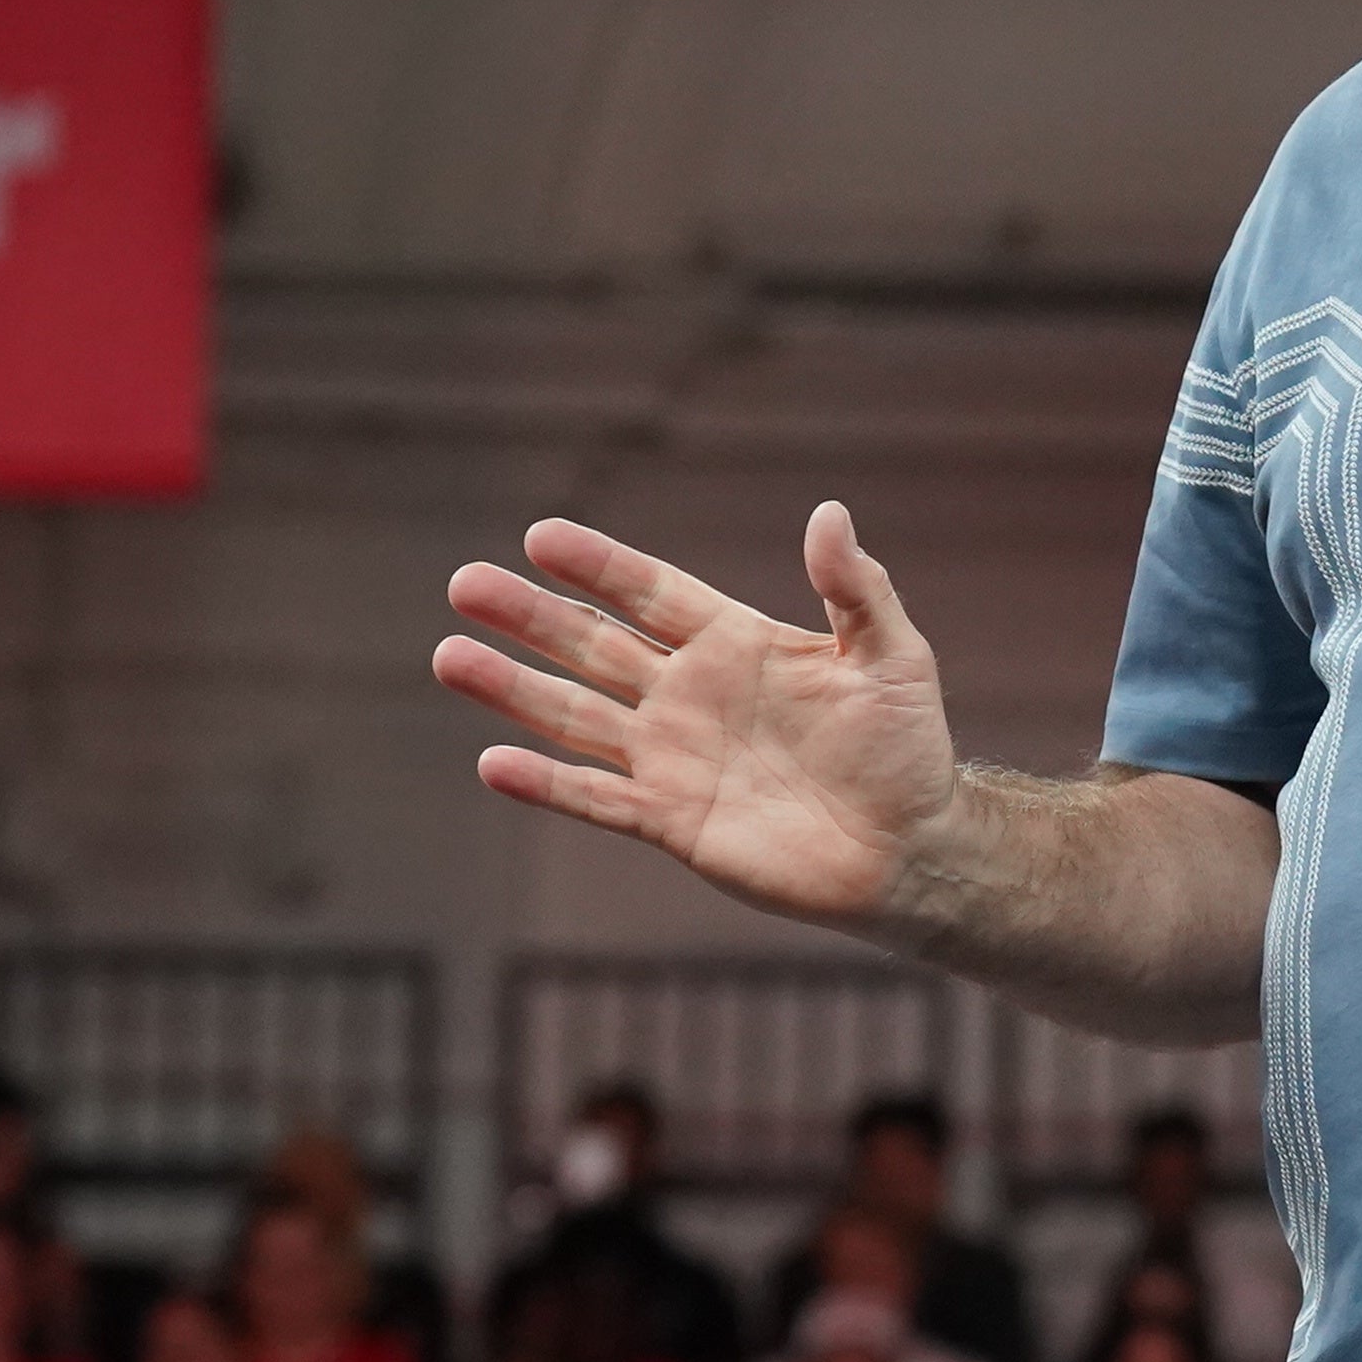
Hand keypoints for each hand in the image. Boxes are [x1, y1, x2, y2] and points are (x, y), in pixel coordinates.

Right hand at [431, 506, 964, 925]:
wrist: (911, 848)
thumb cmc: (907, 748)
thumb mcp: (892, 656)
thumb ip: (855, 589)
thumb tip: (829, 512)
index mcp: (736, 645)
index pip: (651, 593)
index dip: (599, 566)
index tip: (540, 537)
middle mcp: (690, 696)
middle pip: (594, 646)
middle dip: (530, 617)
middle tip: (464, 584)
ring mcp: (674, 758)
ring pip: (576, 716)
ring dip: (513, 689)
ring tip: (449, 655)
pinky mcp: (673, 821)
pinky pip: (596, 798)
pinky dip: (546, 783)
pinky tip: (492, 762)